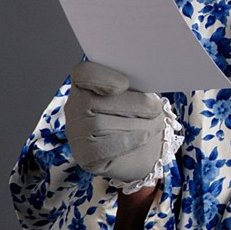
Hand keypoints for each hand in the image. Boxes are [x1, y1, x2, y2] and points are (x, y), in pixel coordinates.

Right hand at [65, 62, 166, 183]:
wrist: (143, 149)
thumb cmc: (140, 116)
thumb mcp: (140, 94)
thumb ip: (135, 84)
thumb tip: (145, 80)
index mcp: (87, 84)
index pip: (83, 74)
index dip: (101, 77)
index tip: (125, 83)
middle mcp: (75, 106)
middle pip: (94, 101)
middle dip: (132, 104)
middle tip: (155, 108)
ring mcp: (76, 132)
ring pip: (99, 124)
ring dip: (136, 124)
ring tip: (154, 125)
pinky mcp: (85, 156)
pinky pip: (103, 147)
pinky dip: (128, 141)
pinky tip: (143, 138)